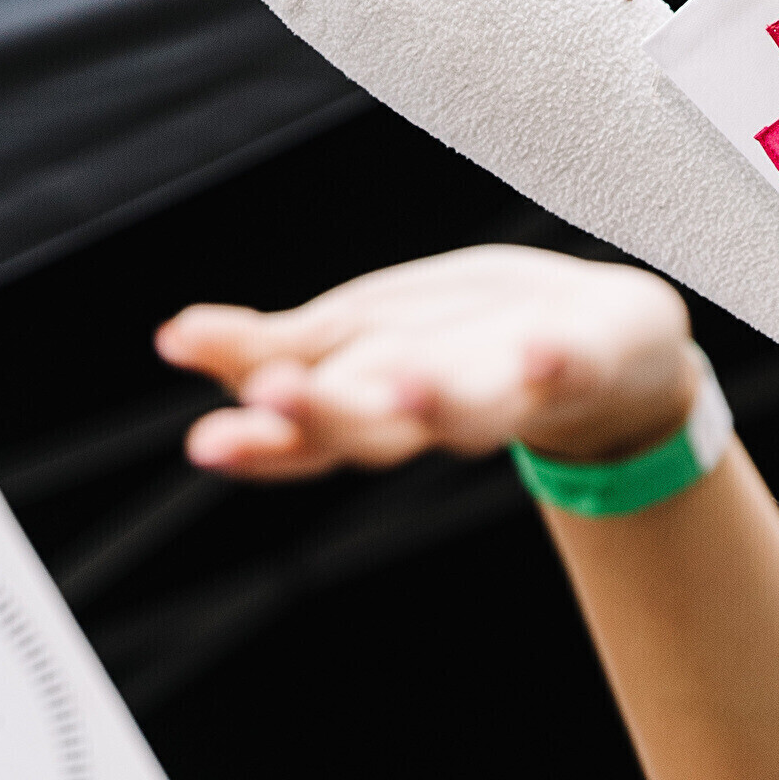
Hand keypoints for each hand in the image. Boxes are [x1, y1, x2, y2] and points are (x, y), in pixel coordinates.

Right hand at [156, 246, 694, 479]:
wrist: (606, 346)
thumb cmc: (465, 341)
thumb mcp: (357, 335)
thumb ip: (270, 348)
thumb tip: (172, 340)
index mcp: (374, 402)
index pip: (307, 435)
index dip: (261, 444)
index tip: (207, 443)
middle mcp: (437, 411)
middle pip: (375, 432)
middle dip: (327, 418)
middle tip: (277, 399)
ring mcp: (511, 393)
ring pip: (469, 415)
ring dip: (434, 403)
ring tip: (405, 384)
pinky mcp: (582, 362)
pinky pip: (570, 369)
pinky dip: (555, 362)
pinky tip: (540, 346)